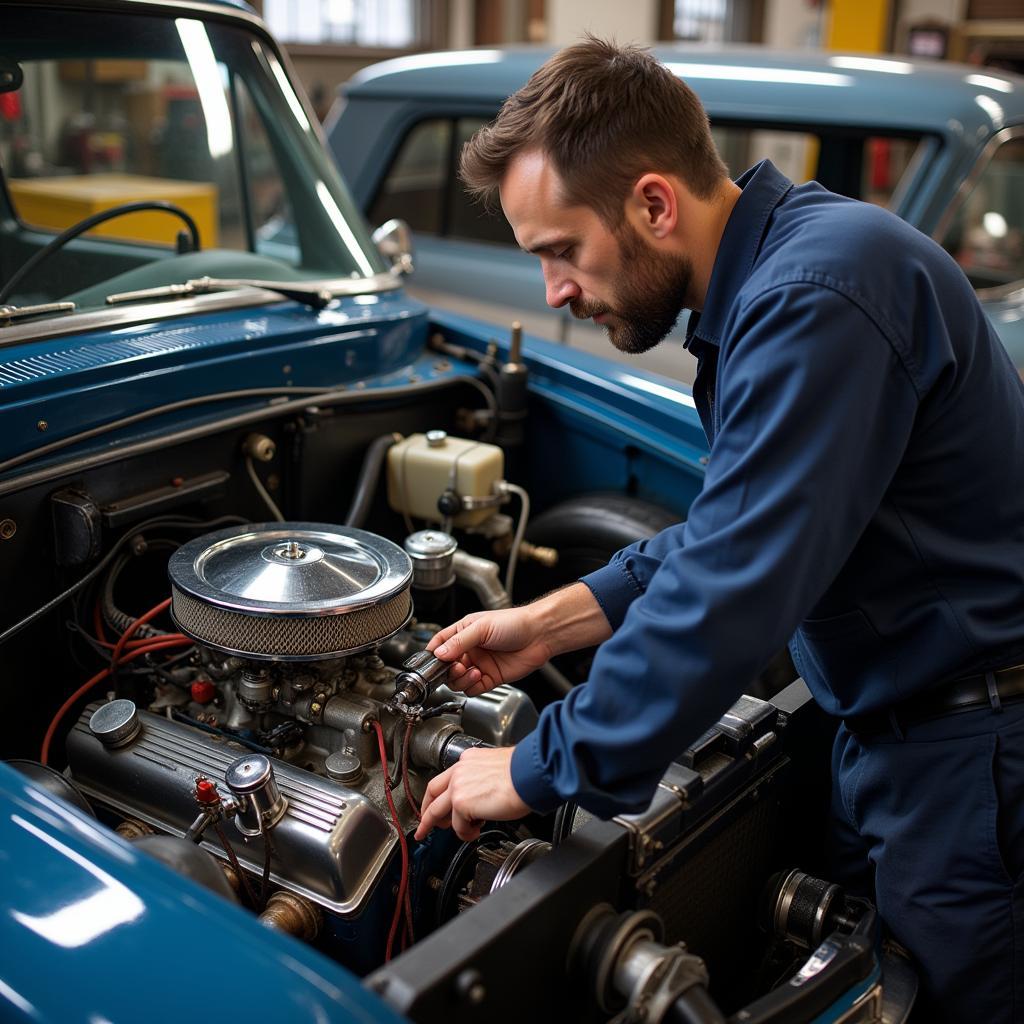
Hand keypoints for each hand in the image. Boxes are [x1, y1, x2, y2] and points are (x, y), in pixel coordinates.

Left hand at [414, 746, 529, 841]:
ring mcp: (458, 786)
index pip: (446, 777)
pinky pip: (457, 826)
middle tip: (425, 826)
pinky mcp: (461, 803)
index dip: (438, 793)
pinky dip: (466, 833)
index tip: (435, 802)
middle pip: (432, 793)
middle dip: (427, 813)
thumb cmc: (524, 773)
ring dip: (445, 827)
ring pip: (438, 811)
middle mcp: (460, 770)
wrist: (530, 774)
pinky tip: (475, 832)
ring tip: (460, 833)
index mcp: (469, 760)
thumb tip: (483, 797)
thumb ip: (482, 780)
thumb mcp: (498, 769)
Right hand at [427, 607, 552, 695]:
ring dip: (459, 679)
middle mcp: (470, 649)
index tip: (430, 662)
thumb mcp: (481, 627)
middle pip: (447, 666)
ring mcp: (480, 664)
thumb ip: (459, 641)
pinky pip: (473, 689)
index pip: (440, 644)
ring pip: (458, 680)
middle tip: (455, 667)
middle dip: (446, 670)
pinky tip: (478, 676)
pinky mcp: (490, 678)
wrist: (539, 635)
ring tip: (468, 671)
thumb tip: (439, 653)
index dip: (433, 654)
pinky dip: (471, 686)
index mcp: (464, 632)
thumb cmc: (515, 623)